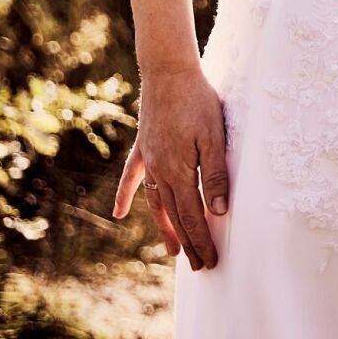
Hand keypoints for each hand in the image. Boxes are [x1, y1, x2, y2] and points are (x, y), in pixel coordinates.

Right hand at [112, 64, 230, 269]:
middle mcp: (160, 171)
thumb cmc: (198, 101)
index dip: (203, 241)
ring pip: (156, 203)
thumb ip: (215, 174)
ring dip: (165, 227)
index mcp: (179, 172)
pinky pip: (132, 177)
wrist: (169, 72)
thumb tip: (218, 212)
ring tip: (172, 250)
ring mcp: (149, 160)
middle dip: (189, 242)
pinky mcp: (143, 147)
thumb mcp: (215, 137)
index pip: (192, 217)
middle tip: (200, 266)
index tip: (211, 262)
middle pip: (175, 216)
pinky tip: (119, 214)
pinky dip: (126, 196)